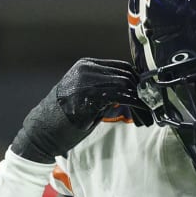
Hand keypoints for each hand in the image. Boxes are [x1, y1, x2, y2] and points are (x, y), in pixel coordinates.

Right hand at [11, 59, 153, 162]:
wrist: (41, 131)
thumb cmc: (64, 118)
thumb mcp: (88, 97)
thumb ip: (106, 89)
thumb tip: (131, 92)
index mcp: (87, 65)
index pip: (122, 67)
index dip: (139, 82)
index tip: (150, 98)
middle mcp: (88, 68)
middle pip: (127, 75)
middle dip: (144, 93)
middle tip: (153, 111)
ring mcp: (88, 80)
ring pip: (127, 84)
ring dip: (142, 103)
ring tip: (149, 118)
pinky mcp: (90, 96)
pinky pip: (122, 97)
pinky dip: (137, 107)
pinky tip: (142, 117)